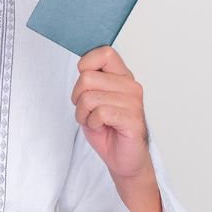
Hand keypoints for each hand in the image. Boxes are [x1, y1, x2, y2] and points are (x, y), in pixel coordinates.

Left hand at [70, 46, 152, 180]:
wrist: (122, 158)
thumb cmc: (107, 128)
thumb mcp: (92, 98)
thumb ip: (90, 81)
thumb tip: (82, 67)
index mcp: (122, 76)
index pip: (105, 52)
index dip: (86, 65)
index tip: (85, 84)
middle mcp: (130, 85)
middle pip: (87, 78)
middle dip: (78, 98)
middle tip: (88, 111)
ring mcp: (133, 102)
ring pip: (89, 97)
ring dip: (84, 114)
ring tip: (95, 121)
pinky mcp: (132, 118)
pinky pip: (100, 113)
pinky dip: (93, 123)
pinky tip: (102, 127)